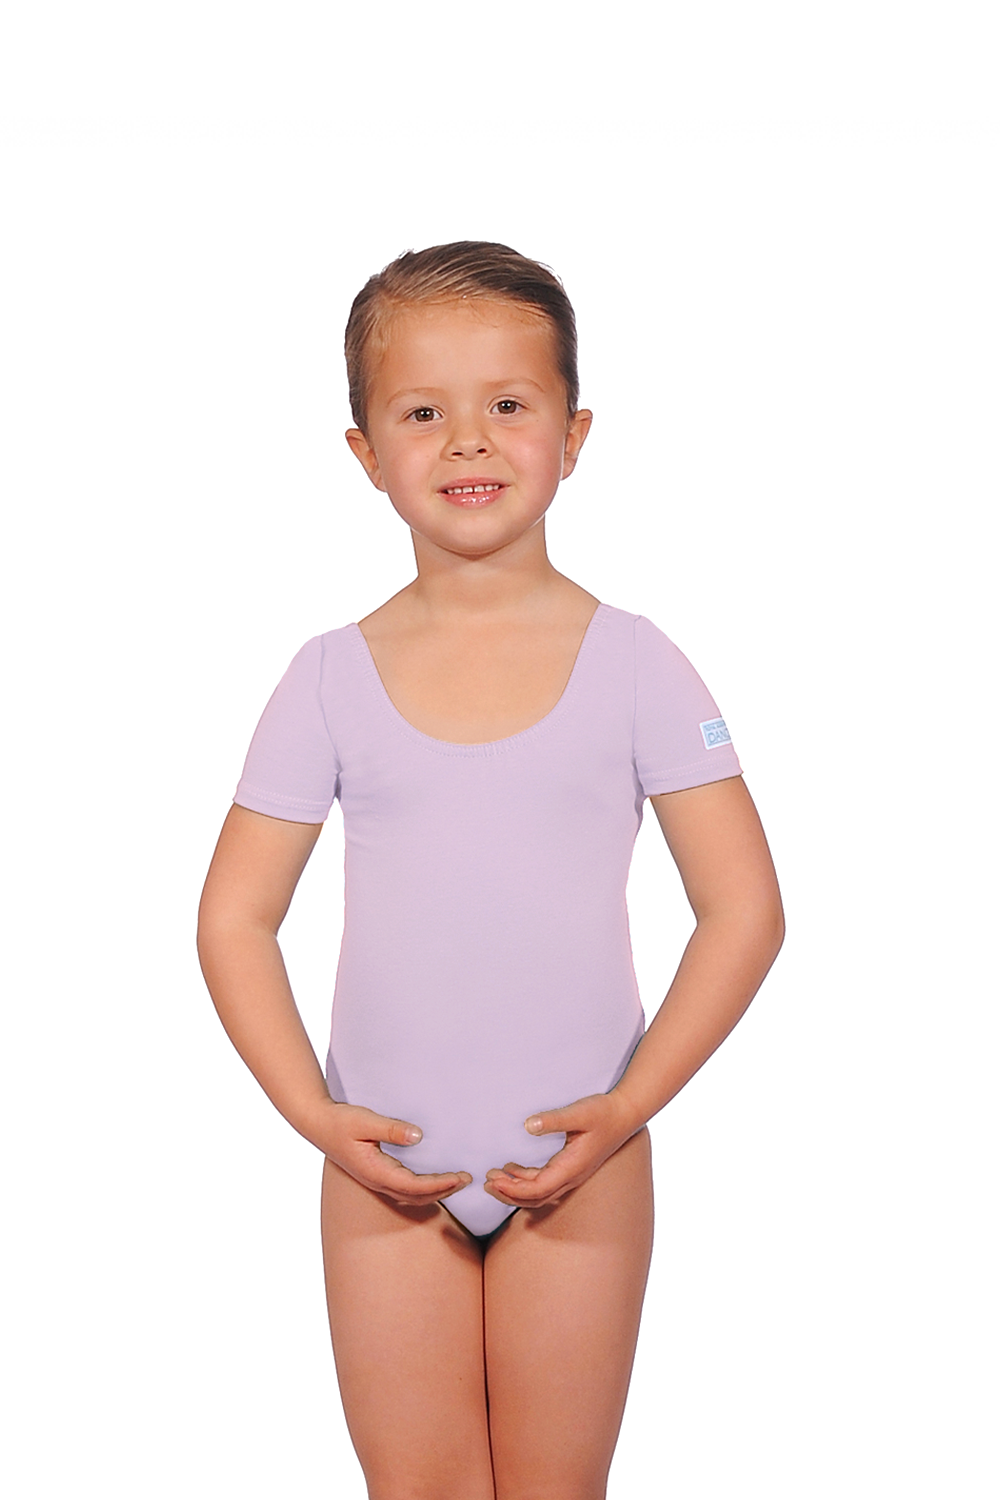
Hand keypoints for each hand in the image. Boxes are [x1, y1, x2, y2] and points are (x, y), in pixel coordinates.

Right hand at [312, 1100, 472, 1206]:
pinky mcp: (377, 1174)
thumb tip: (418, 1136)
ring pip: (411, 1196)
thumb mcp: (365, 1121)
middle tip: (467, 1179)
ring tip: (457, 1181)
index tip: (460, 1177)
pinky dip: (424, 1188)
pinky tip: (434, 1179)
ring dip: (436, 1191)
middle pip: (416, 1196)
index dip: (439, 1184)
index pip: (414, 1185)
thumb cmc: (341, 1121)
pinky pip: (405, 1188)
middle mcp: (377, 1181)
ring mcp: (376, 1180)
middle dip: (444, 1190)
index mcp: (375, 1172)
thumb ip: (391, 1129)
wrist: (318, 1124)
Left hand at [483, 1091, 641, 1209]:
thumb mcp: (578, 1112)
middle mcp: (572, 1176)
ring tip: (494, 1177)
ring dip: (516, 1188)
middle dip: (509, 1194)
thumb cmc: (603, 1112)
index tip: (493, 1180)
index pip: (538, 1188)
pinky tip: (513, 1168)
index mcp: (572, 1167)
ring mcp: (572, 1174)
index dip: (513, 1189)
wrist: (625, 1113)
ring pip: (540, 1192)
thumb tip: (527, 1125)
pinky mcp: (571, 1168)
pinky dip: (526, 1180)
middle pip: (536, 1197)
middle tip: (486, 1183)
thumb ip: (553, 1119)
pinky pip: (545, 1183)